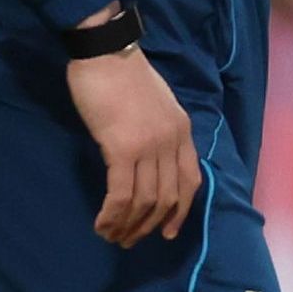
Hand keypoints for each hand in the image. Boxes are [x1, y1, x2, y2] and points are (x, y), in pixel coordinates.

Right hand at [68, 36, 201, 245]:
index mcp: (182, 131)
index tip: (168, 231)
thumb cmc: (123, 75)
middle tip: (130, 241)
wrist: (105, 51)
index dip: (180, 211)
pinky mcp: (122, 148)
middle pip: (168, 197)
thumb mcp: (157, 104)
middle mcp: (172, 141)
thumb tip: (149, 161)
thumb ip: (160, 131)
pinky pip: (122, 194)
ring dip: (129, 226)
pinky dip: (112, 215)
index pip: (191, 181)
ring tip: (114, 237)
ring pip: (146, 201)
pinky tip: (102, 224)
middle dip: (150, 226)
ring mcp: (149, 146)